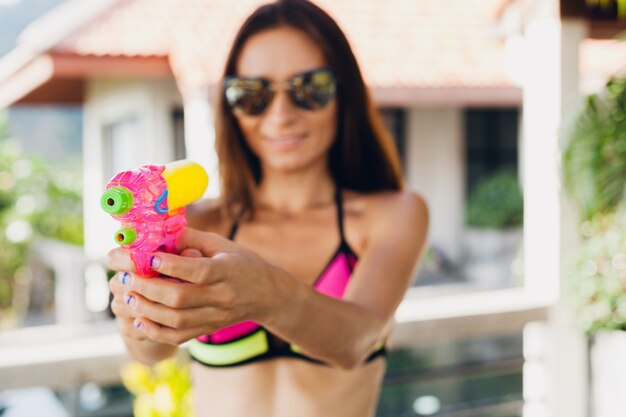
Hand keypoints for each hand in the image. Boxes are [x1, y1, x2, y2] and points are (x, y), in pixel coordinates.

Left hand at [107, 229, 284, 345]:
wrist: (266, 294)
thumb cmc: (241, 263)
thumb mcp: (222, 245)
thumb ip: (191, 238)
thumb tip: (158, 230)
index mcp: (228, 271)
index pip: (198, 271)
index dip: (172, 265)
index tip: (149, 257)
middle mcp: (223, 297)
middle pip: (181, 298)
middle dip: (149, 288)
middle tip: (127, 278)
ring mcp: (216, 317)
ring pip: (176, 321)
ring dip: (147, 310)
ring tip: (129, 296)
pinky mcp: (208, 329)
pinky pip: (178, 336)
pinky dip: (155, 331)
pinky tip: (140, 319)